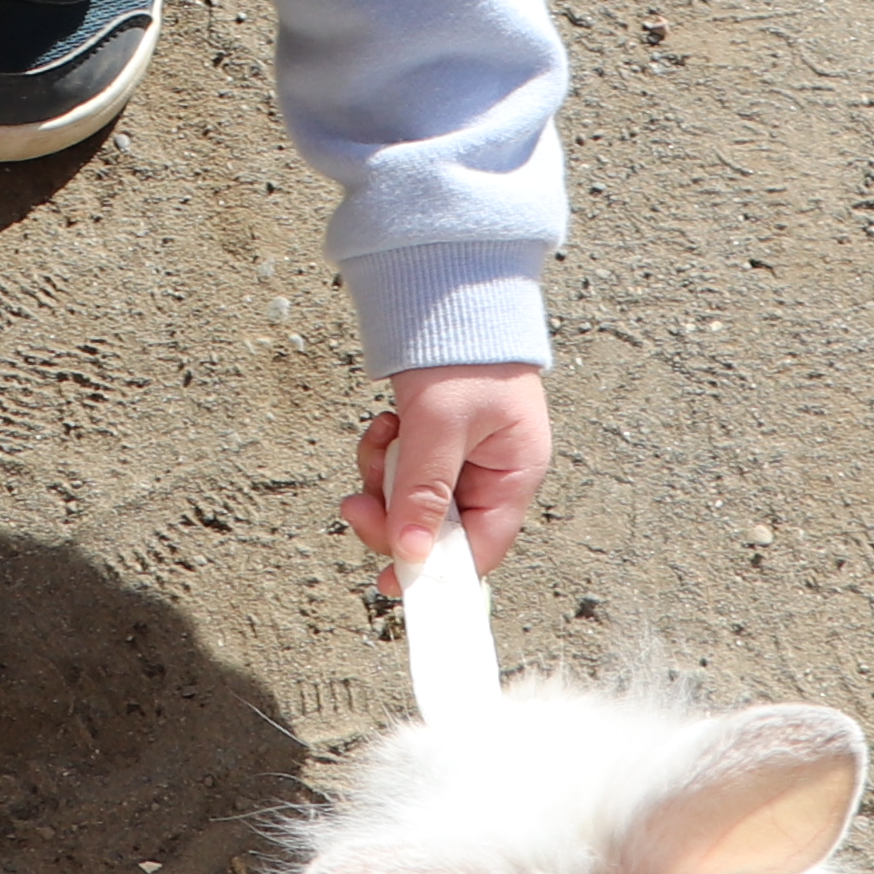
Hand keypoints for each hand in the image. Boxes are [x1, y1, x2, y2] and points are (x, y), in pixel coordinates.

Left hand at [344, 363, 552, 583]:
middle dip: (394, 515)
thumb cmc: (465, 350)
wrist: (448, 289)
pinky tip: (386, 425)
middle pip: (439, 529)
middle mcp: (494, 473)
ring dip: (386, 478)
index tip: (392, 584)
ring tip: (383, 438)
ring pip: (413, 501)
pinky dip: (385, 455)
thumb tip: (411, 553)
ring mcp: (464, 458)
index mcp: (515, 474)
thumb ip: (425, 492)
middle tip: (357, 504)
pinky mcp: (436, 442)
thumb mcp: (440, 426)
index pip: (481, 548)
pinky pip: (403, 471)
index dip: (438, 572)